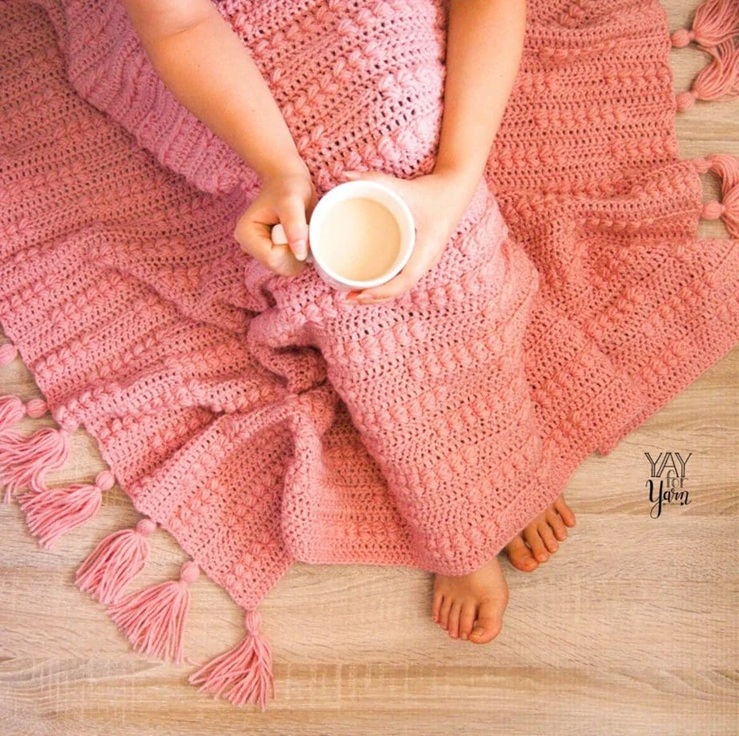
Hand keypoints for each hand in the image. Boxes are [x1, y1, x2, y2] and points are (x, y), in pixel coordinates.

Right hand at [234, 161, 316, 276]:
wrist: (289, 180)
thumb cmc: (288, 186)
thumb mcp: (292, 201)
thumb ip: (294, 226)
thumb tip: (299, 254)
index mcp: (246, 235)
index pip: (273, 260)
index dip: (291, 249)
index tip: (297, 227)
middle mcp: (249, 247)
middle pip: (279, 267)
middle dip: (295, 252)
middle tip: (298, 227)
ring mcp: (260, 251)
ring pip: (286, 268)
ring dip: (299, 251)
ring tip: (297, 229)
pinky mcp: (271, 252)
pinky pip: (290, 264)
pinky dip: (299, 252)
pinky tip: (296, 235)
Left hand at [341, 169, 478, 303]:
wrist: (456, 189)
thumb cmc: (432, 191)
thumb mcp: (403, 187)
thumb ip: (373, 179)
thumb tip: (344, 176)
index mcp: (426, 250)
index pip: (404, 281)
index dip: (382, 291)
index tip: (362, 294)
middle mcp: (427, 261)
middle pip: (399, 290)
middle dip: (374, 298)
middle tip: (347, 298)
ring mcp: (425, 262)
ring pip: (401, 287)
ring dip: (379, 295)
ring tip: (353, 296)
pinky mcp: (421, 258)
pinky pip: (403, 279)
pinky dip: (386, 286)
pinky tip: (369, 285)